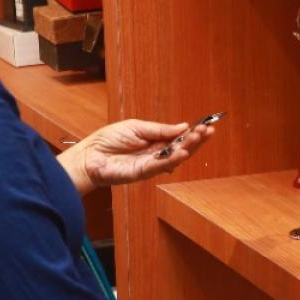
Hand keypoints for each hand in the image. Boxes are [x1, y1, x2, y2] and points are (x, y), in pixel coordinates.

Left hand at [58, 119, 214, 194]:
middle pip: (181, 148)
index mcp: (156, 141)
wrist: (90, 155)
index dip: (193, 133)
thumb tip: (183, 126)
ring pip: (174, 158)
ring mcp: (151, 164)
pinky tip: (182, 153)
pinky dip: (171, 160)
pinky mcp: (142, 173)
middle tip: (208, 131)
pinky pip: (159, 167)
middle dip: (196, 140)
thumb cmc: (109, 140)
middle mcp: (156, 154)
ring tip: (198, 139)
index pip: (179, 137)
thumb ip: (160, 129)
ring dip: (188, 148)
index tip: (207, 125)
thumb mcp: (137, 127)